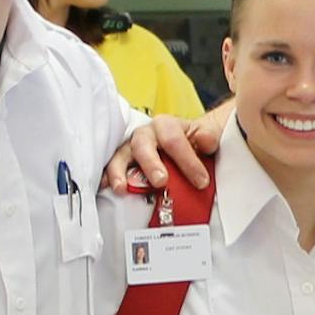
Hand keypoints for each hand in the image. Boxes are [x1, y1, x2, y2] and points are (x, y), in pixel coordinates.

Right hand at [105, 107, 224, 191]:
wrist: (189, 142)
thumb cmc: (195, 140)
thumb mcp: (207, 134)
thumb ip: (208, 136)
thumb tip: (205, 140)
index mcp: (166, 125)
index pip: (174, 140)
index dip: (187, 161)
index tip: (201, 181)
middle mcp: (145, 134)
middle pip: (143, 145)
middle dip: (151, 164)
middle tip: (161, 181)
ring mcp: (131, 148)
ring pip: (121, 155)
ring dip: (119, 172)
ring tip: (122, 188)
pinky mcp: (123, 162)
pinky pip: (111, 167)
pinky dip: (107, 177)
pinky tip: (106, 188)